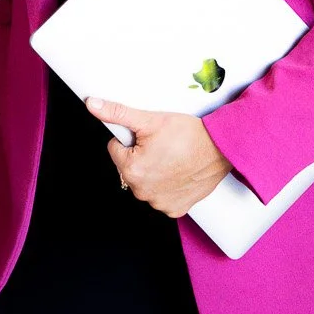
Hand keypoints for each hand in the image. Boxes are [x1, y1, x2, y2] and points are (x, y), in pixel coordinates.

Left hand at [84, 97, 231, 216]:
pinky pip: (162, 197)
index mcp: (131, 170)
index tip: (149, 137)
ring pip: (145, 183)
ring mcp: (159, 203)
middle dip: (141, 156)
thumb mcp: (149, 120)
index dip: (131, 140)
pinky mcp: (175, 209)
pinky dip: (168, 187)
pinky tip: (179, 173)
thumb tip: (92, 105)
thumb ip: (117, 113)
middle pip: (130, 168)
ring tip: (173, 158)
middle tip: (163, 146)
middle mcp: (142, 191)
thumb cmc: (189, 134)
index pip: (116, 150)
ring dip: (154, 172)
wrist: (221, 148)